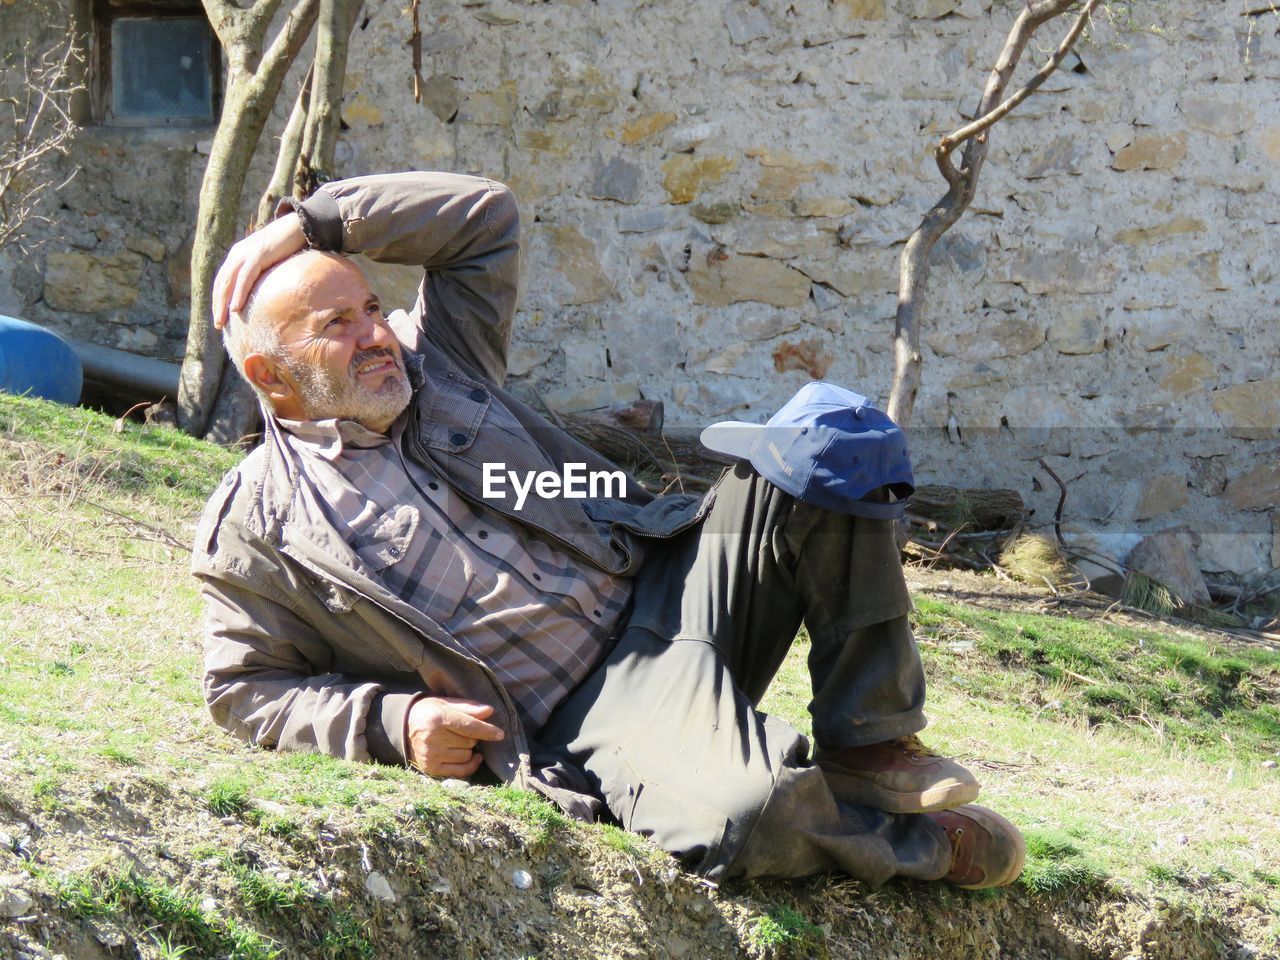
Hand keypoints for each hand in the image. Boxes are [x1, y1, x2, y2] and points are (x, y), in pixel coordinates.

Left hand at [212, 212, 306, 330]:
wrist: (298, 226)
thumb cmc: (287, 246)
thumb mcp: (270, 261)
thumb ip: (262, 273)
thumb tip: (264, 293)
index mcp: (238, 256)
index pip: (223, 281)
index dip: (219, 299)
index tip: (220, 317)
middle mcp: (237, 254)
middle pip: (221, 283)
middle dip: (217, 305)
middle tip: (218, 325)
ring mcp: (246, 253)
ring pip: (228, 281)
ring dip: (223, 302)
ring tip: (223, 320)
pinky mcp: (258, 254)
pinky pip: (245, 277)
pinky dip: (238, 292)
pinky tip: (236, 307)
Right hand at [405, 696, 504, 778]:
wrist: (405, 726)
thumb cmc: (430, 712)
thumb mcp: (447, 703)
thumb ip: (468, 707)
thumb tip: (490, 711)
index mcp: (438, 718)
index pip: (468, 726)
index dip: (486, 730)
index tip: (500, 734)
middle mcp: (432, 738)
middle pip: (469, 742)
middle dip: (472, 737)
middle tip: (460, 731)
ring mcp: (431, 755)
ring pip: (466, 756)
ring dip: (468, 749)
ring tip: (456, 741)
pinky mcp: (431, 768)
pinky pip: (460, 771)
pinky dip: (470, 765)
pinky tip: (472, 757)